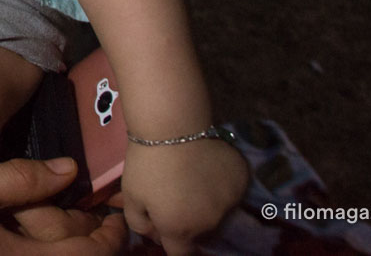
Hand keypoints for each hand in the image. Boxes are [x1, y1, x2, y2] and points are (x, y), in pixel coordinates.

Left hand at [119, 138, 248, 254]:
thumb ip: (139, 224)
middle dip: (186, 220)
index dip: (174, 246)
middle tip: (174, 193)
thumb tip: (154, 234)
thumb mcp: (130, 195)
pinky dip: (220, 184)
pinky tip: (207, 166)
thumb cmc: (146, 163)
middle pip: (198, 232)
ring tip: (190, 177)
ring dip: (204, 203)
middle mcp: (208, 224)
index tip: (169, 231)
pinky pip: (230, 191)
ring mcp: (229, 204)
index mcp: (179, 230)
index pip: (181, 255)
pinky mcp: (241, 183)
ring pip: (216, 212)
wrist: (173, 127)